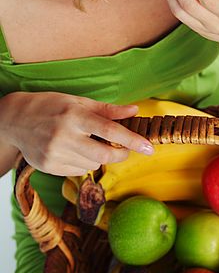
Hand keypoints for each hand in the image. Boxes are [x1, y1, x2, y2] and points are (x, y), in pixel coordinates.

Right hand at [0, 92, 153, 176]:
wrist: (16, 120)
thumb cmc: (52, 106)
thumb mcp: (79, 102)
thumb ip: (108, 110)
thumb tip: (134, 110)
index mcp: (74, 116)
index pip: (109, 131)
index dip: (132, 140)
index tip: (149, 148)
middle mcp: (64, 136)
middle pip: (103, 155)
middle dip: (120, 154)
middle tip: (125, 149)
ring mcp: (54, 154)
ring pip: (91, 165)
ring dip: (100, 157)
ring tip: (90, 142)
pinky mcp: (48, 167)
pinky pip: (78, 171)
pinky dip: (85, 162)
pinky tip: (76, 150)